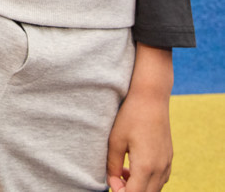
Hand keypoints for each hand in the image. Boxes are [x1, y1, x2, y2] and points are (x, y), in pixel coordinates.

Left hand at [106, 45, 172, 191]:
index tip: (111, 182)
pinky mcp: (169, 158)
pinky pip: (160, 179)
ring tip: (122, 172)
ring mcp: (167, 164)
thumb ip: (112, 165)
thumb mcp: (115, 140)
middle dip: (130, 191)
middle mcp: (160, 169)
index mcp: (146, 166)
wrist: (151, 97)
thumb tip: (112, 183)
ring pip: (155, 189)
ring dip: (139, 187)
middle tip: (115, 180)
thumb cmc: (129, 116)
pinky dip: (148, 180)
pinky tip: (133, 167)